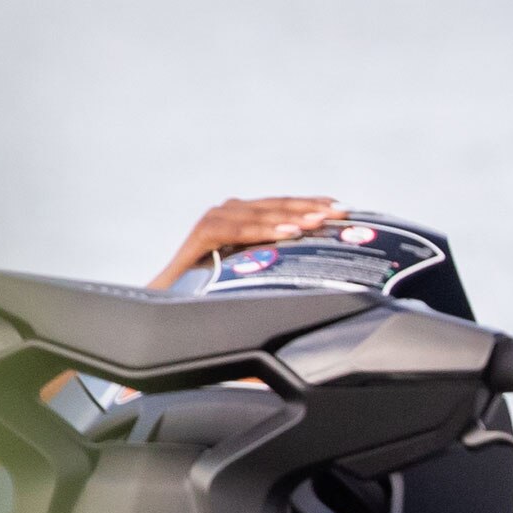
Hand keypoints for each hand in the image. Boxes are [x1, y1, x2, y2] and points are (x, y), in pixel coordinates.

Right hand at [151, 195, 344, 288]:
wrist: (171, 308)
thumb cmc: (212, 296)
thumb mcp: (252, 279)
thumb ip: (276, 269)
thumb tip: (317, 274)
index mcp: (242, 221)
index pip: (282, 207)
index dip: (311, 204)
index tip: (342, 208)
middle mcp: (228, 215)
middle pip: (275, 207)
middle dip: (310, 208)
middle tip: (340, 212)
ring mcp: (213, 223)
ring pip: (258, 213)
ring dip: (291, 216)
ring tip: (318, 221)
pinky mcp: (200, 237)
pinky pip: (233, 230)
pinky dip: (261, 230)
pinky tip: (288, 233)